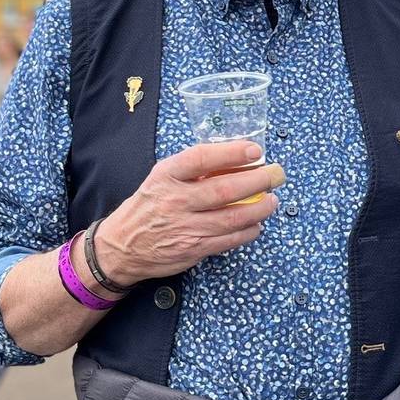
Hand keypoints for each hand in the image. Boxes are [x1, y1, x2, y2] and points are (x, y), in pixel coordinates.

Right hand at [95, 141, 283, 284]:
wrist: (122, 246)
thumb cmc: (150, 205)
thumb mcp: (163, 177)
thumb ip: (193, 168)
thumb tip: (237, 159)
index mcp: (167, 175)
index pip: (202, 158)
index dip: (231, 153)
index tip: (255, 150)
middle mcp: (175, 200)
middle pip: (224, 190)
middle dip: (258, 181)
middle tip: (277, 174)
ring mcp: (185, 227)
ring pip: (233, 217)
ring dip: (260, 208)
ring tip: (272, 200)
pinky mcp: (193, 249)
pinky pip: (229, 239)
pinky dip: (249, 231)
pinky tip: (257, 223)